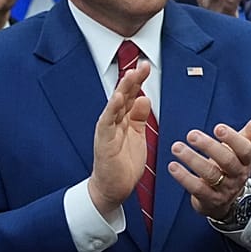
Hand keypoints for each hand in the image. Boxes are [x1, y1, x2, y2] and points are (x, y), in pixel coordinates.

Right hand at [87, 62, 152, 214]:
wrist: (113, 187)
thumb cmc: (124, 162)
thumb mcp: (137, 135)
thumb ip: (139, 117)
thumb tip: (144, 98)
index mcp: (124, 119)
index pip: (131, 96)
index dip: (138, 81)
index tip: (146, 66)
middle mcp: (114, 121)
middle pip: (123, 96)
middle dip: (132, 80)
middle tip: (141, 64)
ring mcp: (107, 130)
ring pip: (115, 105)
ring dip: (123, 90)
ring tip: (130, 75)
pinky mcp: (104, 141)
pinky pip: (107, 123)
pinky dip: (112, 110)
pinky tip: (117, 98)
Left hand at [168, 114, 250, 219]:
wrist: (228, 202)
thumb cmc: (230, 170)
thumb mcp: (240, 152)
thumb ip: (250, 134)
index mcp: (246, 162)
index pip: (244, 150)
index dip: (233, 139)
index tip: (218, 127)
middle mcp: (237, 176)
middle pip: (227, 161)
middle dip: (209, 147)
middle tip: (192, 135)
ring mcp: (224, 189)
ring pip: (210, 174)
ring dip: (192, 159)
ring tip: (177, 147)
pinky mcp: (210, 200)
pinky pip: (197, 189)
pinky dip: (184, 177)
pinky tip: (173, 166)